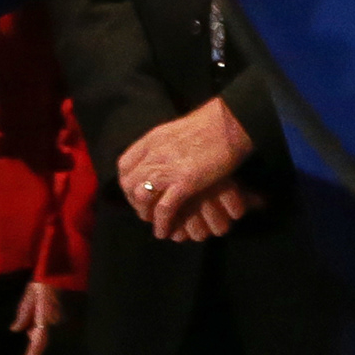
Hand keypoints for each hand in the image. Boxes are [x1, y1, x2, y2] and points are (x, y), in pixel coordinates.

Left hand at [11, 280, 67, 354]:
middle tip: (29, 329)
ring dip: (41, 329)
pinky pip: (57, 324)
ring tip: (35, 317)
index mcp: (46, 315)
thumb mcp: (31, 291)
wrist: (68, 263)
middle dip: (34, 338)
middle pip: (44, 338)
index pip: (39, 342)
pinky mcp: (74, 314)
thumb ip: (24, 312)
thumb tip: (16, 330)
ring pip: (50, 331)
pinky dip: (49, 323)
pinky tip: (45, 313)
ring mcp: (67, 318)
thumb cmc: (47, 275)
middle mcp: (58, 320)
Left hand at [120, 99, 251, 239]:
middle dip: (133, 201)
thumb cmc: (211, 125)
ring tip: (154, 222)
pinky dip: (162, 223)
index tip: (136, 192)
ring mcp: (167, 168)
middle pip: (129, 183)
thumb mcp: (177, 131)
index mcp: (152, 140)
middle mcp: (154, 153)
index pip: (124, 165)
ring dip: (145, 213)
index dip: (127, 182)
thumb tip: (159, 155)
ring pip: (141, 197)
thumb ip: (163, 144)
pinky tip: (164, 231)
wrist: (230, 124)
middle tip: (145, 211)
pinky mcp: (184, 182)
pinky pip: (164, 209)